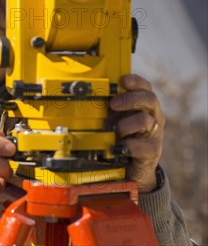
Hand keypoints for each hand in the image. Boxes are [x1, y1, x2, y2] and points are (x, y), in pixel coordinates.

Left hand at [108, 74, 164, 192]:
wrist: (134, 166)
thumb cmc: (123, 137)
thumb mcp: (116, 118)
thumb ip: (111, 108)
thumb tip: (92, 96)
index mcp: (145, 106)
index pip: (145, 87)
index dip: (136, 81)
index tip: (123, 80)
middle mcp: (154, 117)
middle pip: (150, 99)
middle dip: (129, 99)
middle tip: (113, 104)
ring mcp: (155, 134)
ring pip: (144, 120)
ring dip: (124, 124)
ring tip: (114, 131)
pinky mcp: (152, 151)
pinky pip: (141, 145)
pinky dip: (126, 145)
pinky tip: (117, 147)